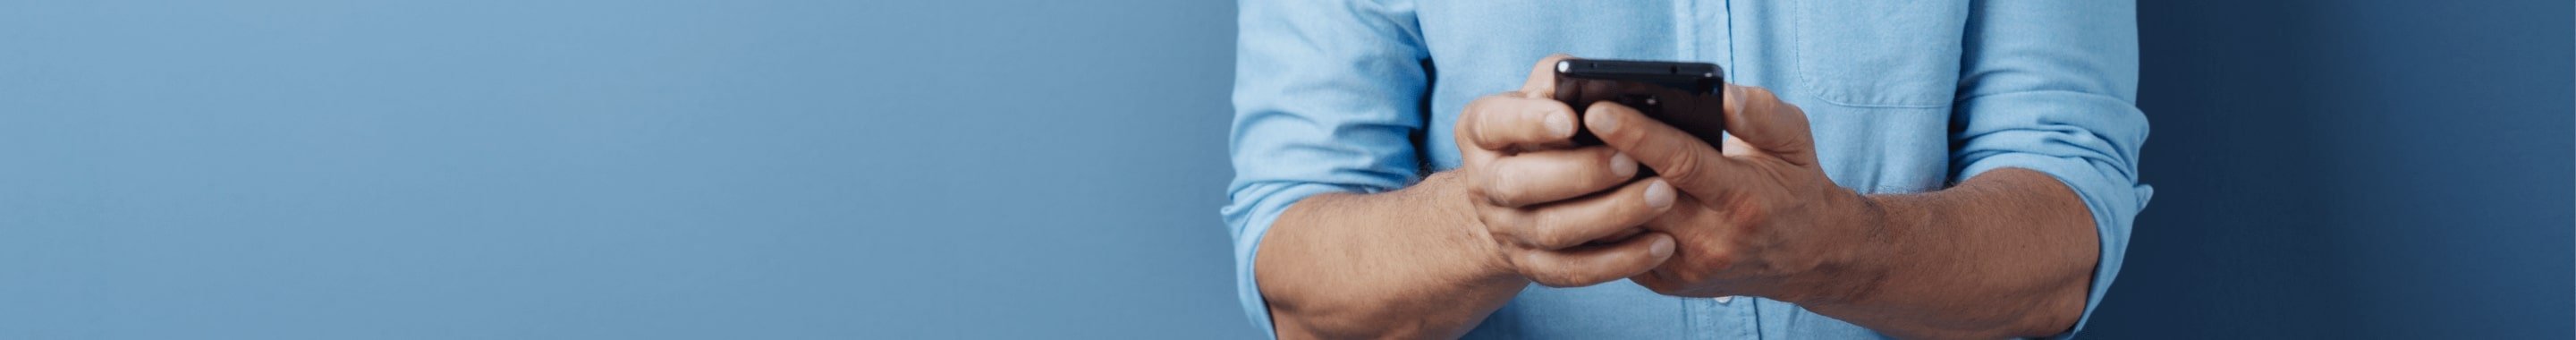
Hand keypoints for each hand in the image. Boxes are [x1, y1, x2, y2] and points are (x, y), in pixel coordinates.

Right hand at [1454, 55, 1680, 287]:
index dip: (1531, 123)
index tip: (1572, 119)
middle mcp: (1485, 183)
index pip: (1495, 123)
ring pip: (1553, 230)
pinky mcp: (1534, 265)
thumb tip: (1597, 80)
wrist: (1510, 196)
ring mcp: (1507, 229)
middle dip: (1580, 173)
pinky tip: (1661, 243)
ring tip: (1662, 194)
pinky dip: (1620, 260)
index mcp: (1481, 131)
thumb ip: (1560, 80)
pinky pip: (1575, 270)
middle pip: (1521, 184)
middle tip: (1631, 160)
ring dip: (1611, 214)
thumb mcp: (1540, 95)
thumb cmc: (1540, 128)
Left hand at [1587, 85, 1888, 302]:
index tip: (1597, 109)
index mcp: (1743, 199)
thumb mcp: (1793, 140)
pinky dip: (1597, 217)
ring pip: (1618, 228)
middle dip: (1597, 162)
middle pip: (1638, 197)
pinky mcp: (1665, 282)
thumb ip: (1758, 113)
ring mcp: (1684, 267)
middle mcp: (1712, 240)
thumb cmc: (1793, 184)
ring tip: (1564, 153)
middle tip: (1562, 128)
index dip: (1636, 135)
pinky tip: (1581, 186)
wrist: (1804, 256)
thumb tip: (1719, 93)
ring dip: (1589, 192)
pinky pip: (1617, 248)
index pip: (1680, 163)